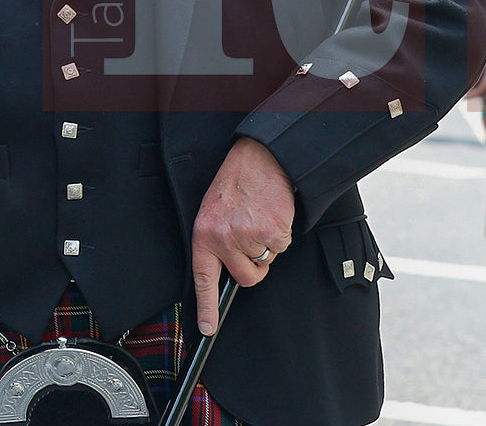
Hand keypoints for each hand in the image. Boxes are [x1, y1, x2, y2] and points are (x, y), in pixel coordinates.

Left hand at [190, 138, 294, 335]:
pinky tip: (272, 212)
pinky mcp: (271, 232)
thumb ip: (217, 241)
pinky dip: (282, 233)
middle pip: (246, 277)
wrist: (259, 157)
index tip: (208, 329)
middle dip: (255, 265)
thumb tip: (229, 270)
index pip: (203, 279)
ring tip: (260, 216)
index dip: (206, 307)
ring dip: (268, 244)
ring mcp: (248, 237)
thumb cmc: (236, 182)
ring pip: (266, 261)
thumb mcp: (214, 211)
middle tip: (254, 239)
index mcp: (204, 234)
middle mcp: (224, 239)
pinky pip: (282, 247)